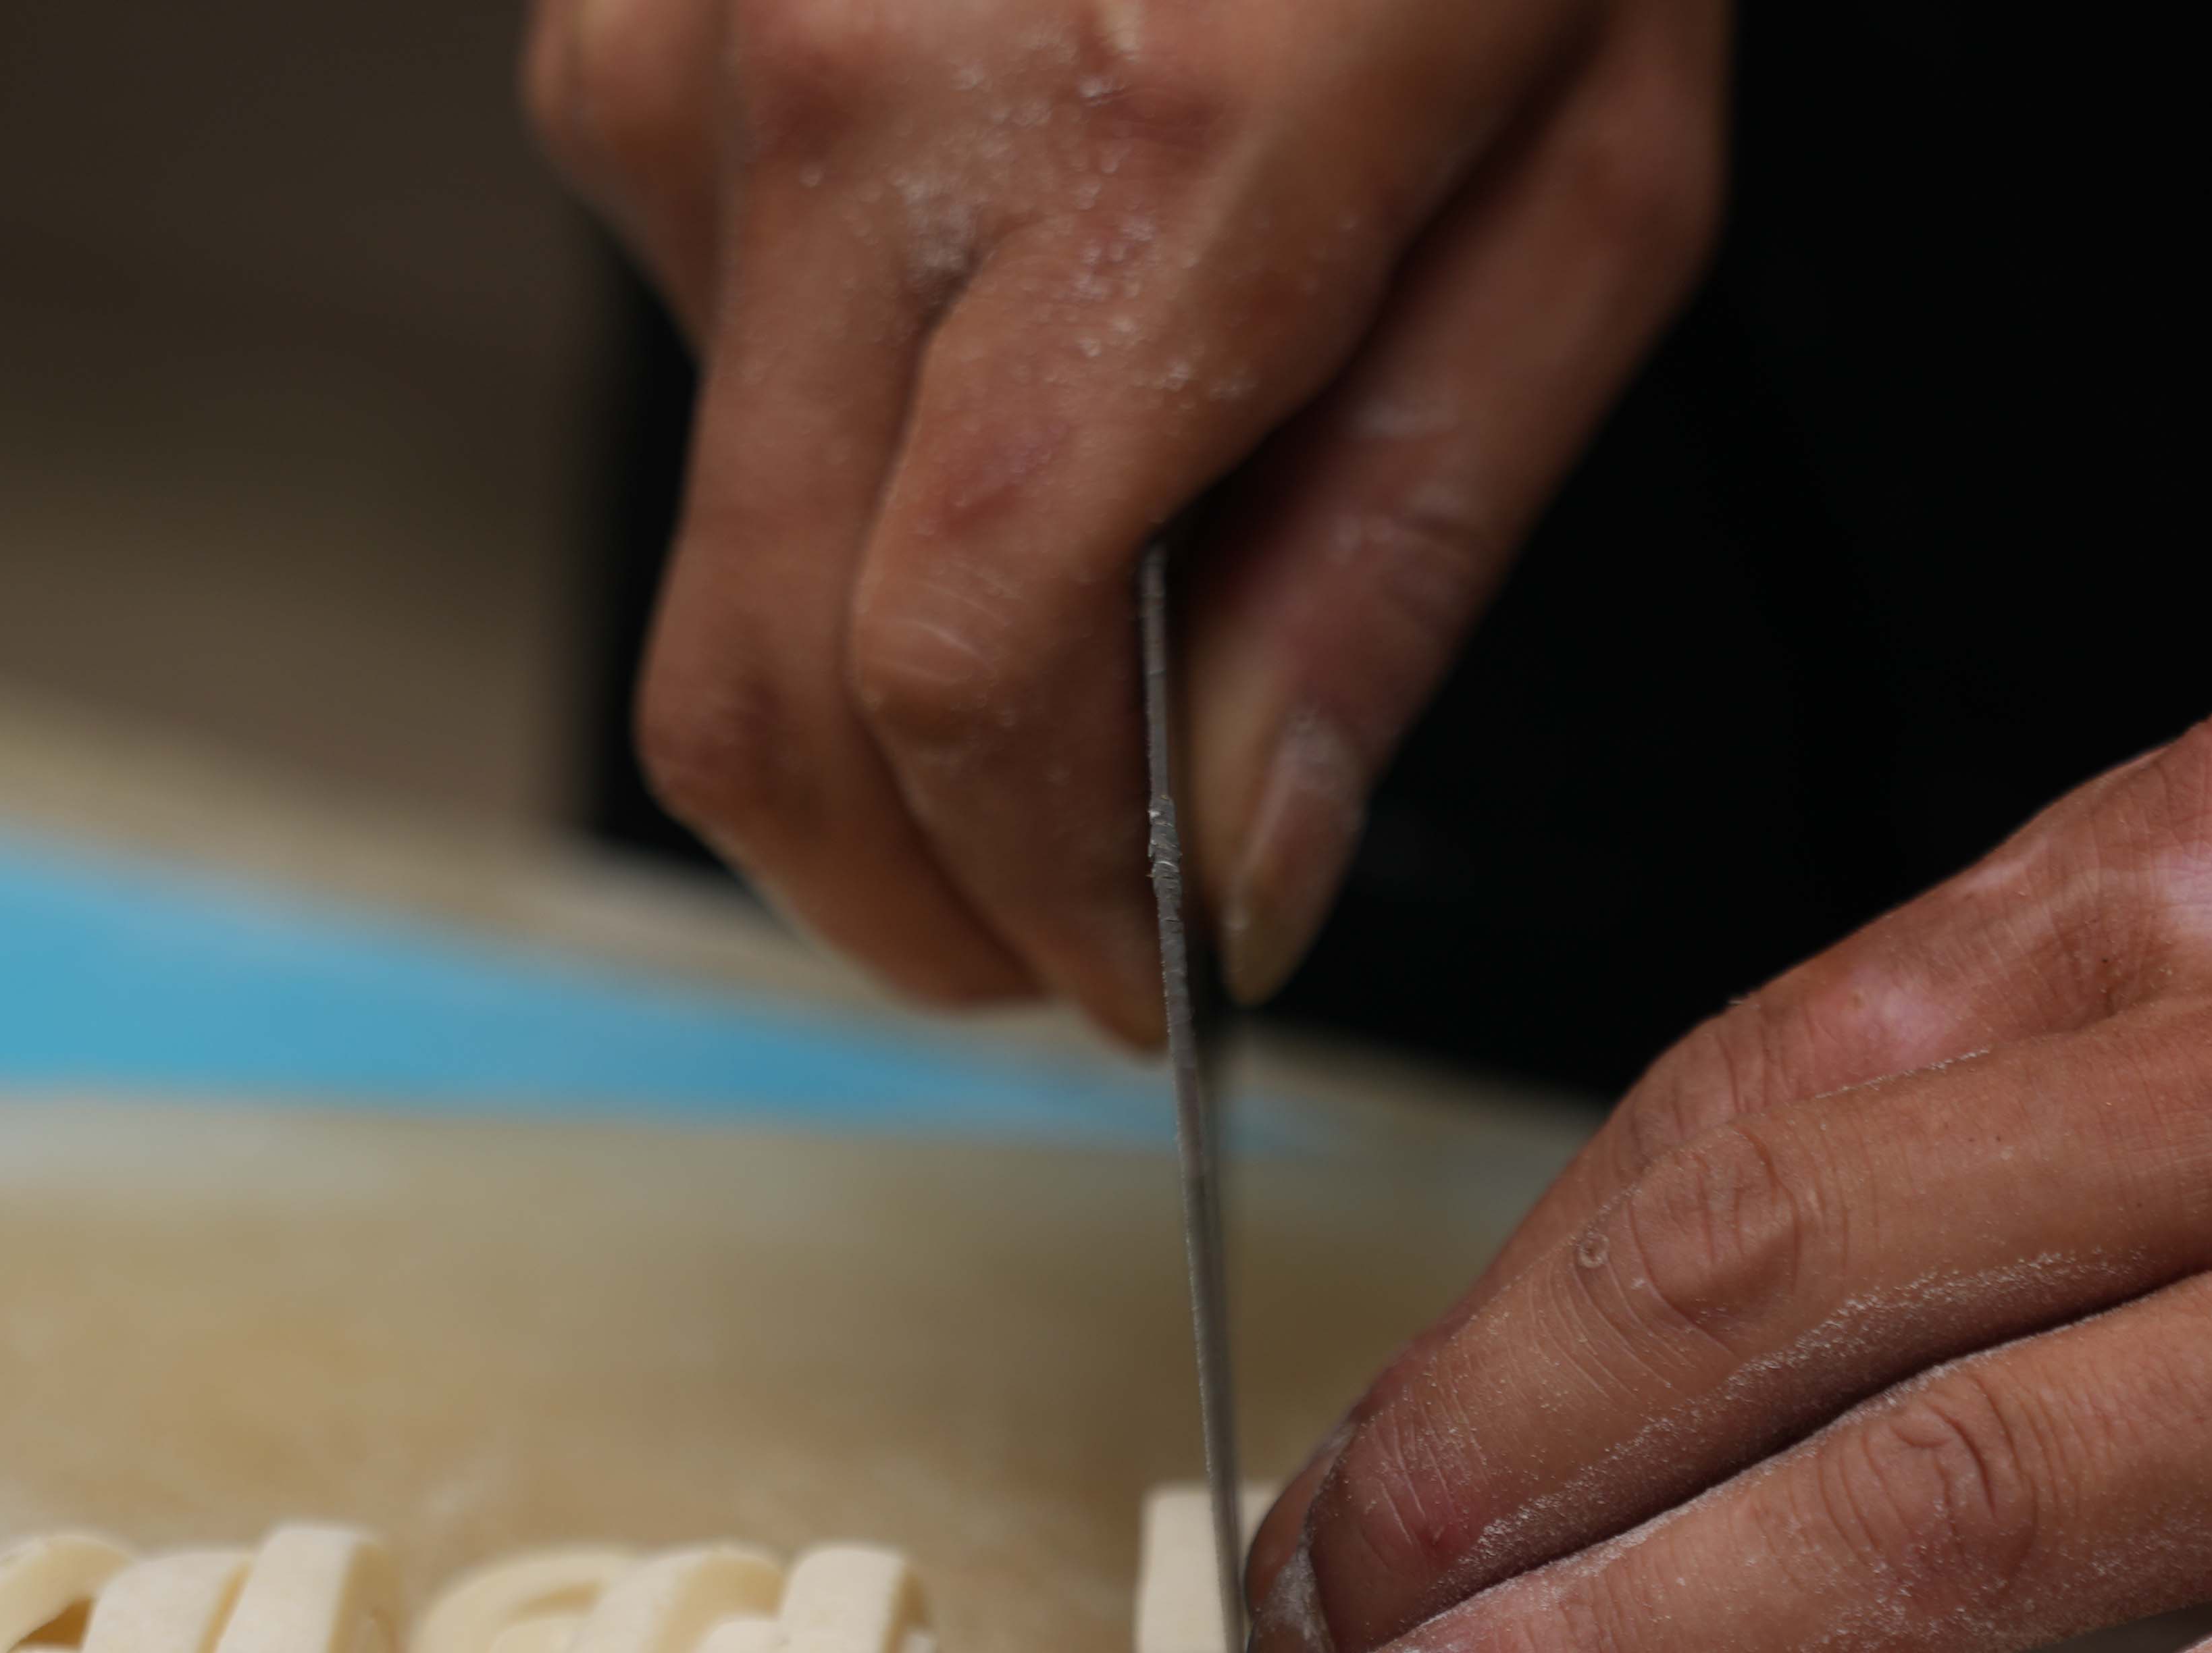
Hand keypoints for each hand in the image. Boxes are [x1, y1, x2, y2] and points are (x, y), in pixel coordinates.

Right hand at [526, 0, 1727, 1036]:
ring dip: (872, 676)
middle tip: (1064, 939)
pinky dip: (828, 460)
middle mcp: (855, 108)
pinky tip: (995, 359)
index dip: (1031, 908)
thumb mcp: (1589, 184)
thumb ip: (1400, 555)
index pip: (963, 687)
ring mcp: (696, 55)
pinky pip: (690, 355)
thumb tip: (1247, 870)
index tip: (1135, 997)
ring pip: (712, 552)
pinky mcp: (622, 24)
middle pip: (757, 691)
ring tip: (1088, 606)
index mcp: (1152, 164)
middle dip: (908, 894)